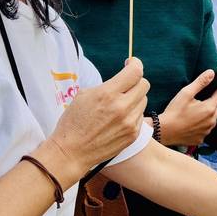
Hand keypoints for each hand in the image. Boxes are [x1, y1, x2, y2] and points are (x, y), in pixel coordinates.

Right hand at [43, 58, 149, 183]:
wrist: (72, 152)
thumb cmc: (74, 122)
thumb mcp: (84, 95)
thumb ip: (107, 85)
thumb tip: (123, 78)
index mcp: (108, 94)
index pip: (135, 72)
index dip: (135, 64)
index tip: (131, 63)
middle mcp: (122, 107)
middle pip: (144, 84)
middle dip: (135, 81)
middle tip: (125, 85)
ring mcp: (130, 122)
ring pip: (143, 100)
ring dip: (134, 98)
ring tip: (118, 105)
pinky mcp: (133, 134)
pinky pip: (140, 116)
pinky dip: (132, 113)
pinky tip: (118, 119)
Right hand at [158, 69, 216, 146]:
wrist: (164, 131)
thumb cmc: (174, 112)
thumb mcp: (186, 93)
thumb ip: (200, 82)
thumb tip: (211, 73)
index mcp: (209, 108)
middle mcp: (211, 121)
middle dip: (214, 101)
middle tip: (204, 98)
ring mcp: (207, 131)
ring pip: (213, 119)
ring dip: (208, 114)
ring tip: (194, 111)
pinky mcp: (201, 138)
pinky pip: (206, 129)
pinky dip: (202, 124)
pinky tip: (191, 122)